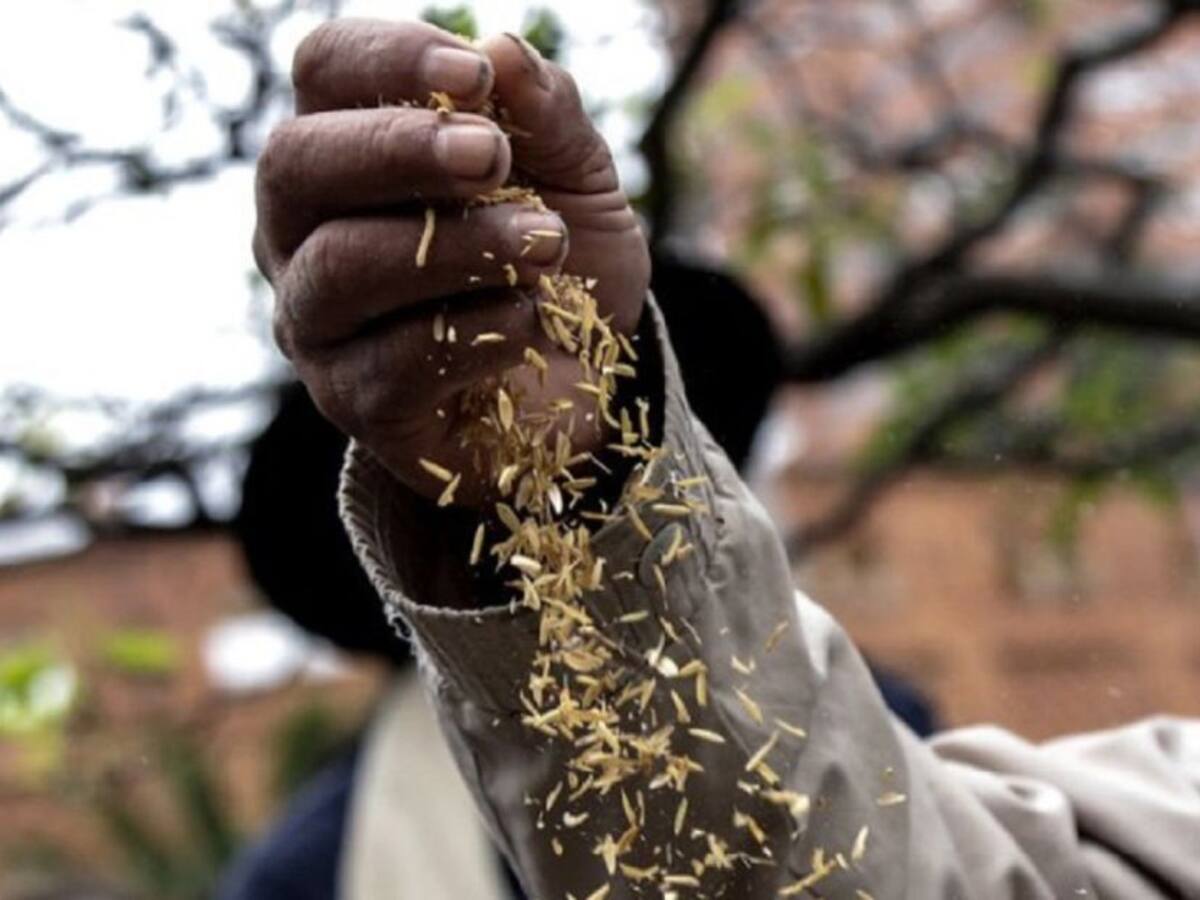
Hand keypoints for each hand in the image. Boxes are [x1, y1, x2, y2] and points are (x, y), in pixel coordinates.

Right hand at [254, 20, 649, 504]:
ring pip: (340, 266)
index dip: (389, 60)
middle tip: (491, 157)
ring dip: (453, 248)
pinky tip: (530, 321)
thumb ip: (546, 116)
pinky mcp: (354, 400)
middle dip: (396, 151)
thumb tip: (504, 50)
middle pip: (293, 162)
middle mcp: (304, 229)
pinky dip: (476, 333)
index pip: (325, 71)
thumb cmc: (559, 263)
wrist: (586, 381)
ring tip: (543, 245)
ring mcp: (317, 321)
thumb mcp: (576, 179)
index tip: (475, 77)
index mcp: (349, 148)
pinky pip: (392, 361)